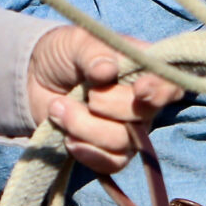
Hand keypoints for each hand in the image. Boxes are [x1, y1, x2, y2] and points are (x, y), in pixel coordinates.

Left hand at [27, 25, 184, 174]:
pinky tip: (67, 137)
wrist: (35, 78)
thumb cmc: (66, 53)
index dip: (160, 91)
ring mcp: (128, 131)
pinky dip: (87, 152)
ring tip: (59, 109)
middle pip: (145, 116)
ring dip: (85, 127)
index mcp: (145, 69)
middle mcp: (144, 103)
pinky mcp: (109, 152)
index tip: (139, 90)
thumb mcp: (77, 41)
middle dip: (109, 107)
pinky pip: (110, 164)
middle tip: (85, 93)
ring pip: (123, 143)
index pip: (171, 84)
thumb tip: (107, 70)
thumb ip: (94, 52)